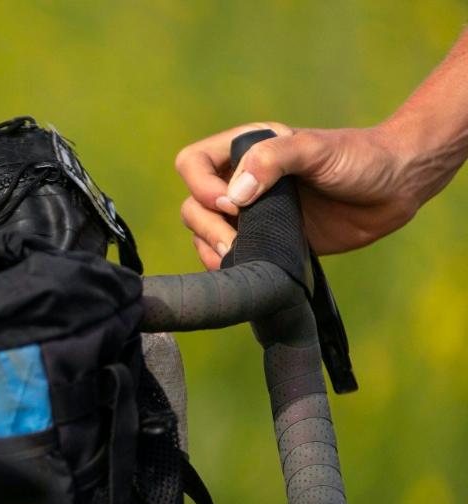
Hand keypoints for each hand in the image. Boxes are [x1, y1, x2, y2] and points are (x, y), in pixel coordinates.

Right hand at [175, 122, 420, 268]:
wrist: (397, 188)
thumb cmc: (359, 158)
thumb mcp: (315, 149)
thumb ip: (272, 161)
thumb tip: (234, 196)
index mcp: (246, 150)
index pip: (192, 163)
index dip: (200, 185)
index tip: (232, 202)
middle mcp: (243, 181)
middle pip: (194, 204)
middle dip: (206, 225)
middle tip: (235, 239)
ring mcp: (253, 214)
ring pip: (204, 232)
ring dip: (211, 248)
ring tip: (237, 255)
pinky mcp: (268, 241)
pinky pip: (229, 256)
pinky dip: (226, 265)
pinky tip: (243, 267)